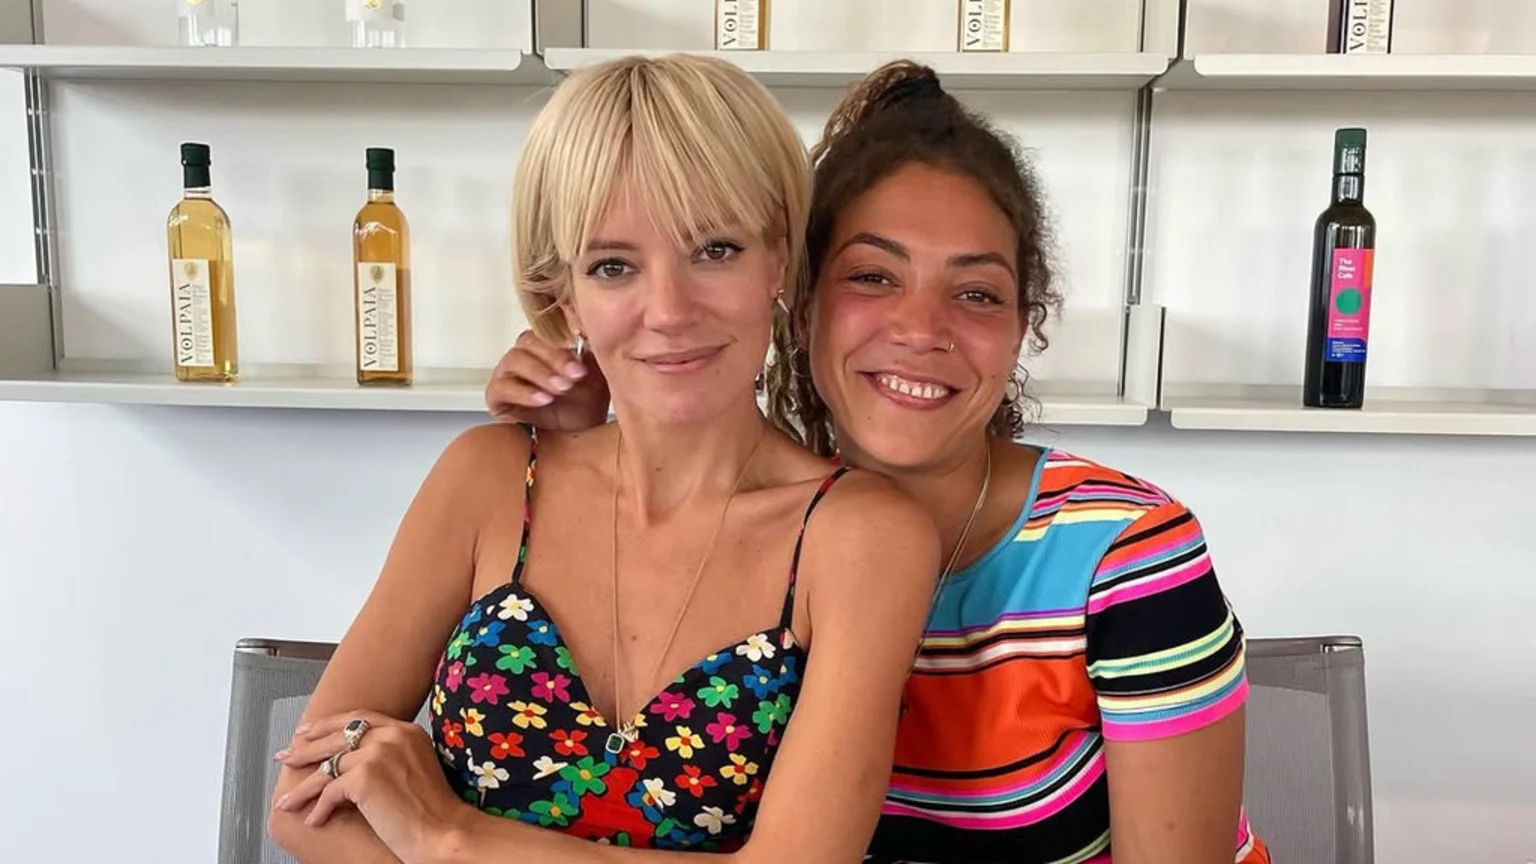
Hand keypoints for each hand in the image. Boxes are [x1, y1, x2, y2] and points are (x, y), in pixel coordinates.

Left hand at [273, 710, 465, 863]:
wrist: (445, 832)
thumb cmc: (434, 811)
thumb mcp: (416, 768)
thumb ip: (390, 755)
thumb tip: (351, 761)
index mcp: (407, 730)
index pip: (359, 718)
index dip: (328, 725)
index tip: (308, 732)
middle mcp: (392, 736)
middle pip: (337, 737)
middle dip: (305, 749)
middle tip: (286, 756)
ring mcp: (378, 754)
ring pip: (328, 767)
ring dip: (303, 787)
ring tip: (287, 799)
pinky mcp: (365, 777)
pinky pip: (330, 791)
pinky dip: (320, 809)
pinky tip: (315, 820)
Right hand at [484, 330, 609, 430]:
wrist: (577, 437)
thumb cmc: (584, 405)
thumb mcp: (596, 378)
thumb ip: (594, 355)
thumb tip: (597, 335)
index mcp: (547, 344)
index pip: (547, 330)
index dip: (564, 346)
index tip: (582, 366)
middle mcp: (524, 354)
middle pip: (528, 341)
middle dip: (553, 358)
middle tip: (574, 377)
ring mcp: (507, 373)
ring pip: (513, 359)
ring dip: (539, 373)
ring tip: (560, 389)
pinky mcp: (496, 396)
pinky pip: (501, 387)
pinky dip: (523, 392)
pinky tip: (543, 400)